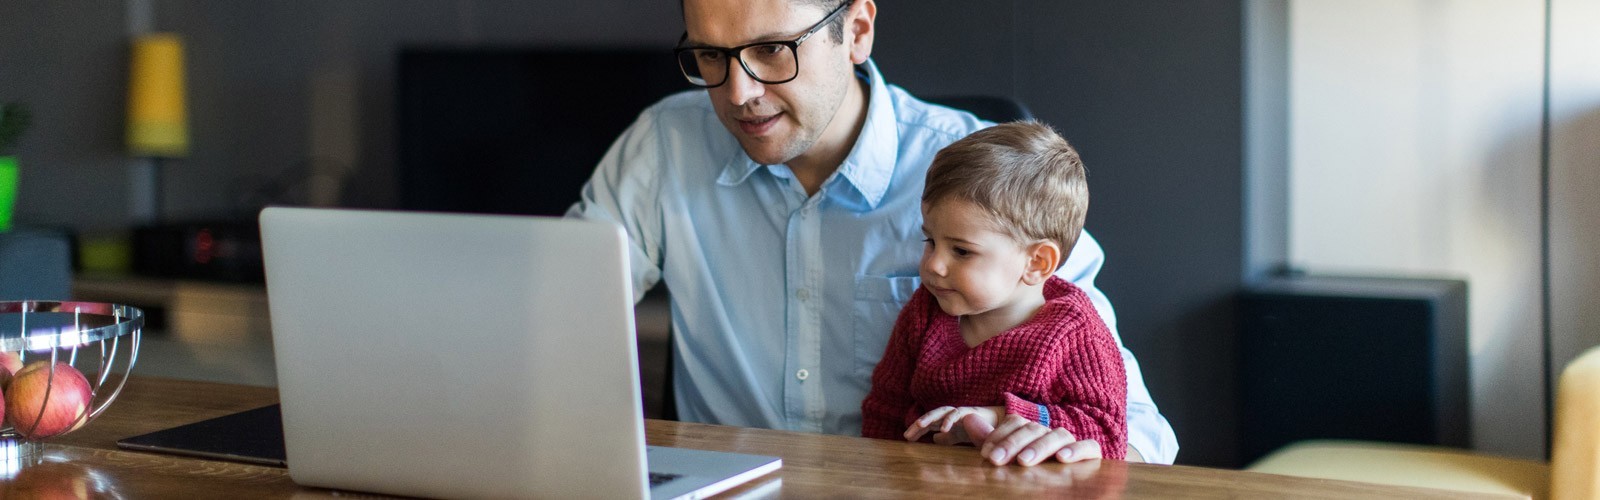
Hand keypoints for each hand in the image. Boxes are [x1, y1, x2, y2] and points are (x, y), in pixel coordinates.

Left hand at [904, 406, 1000, 443]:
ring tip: (920, 425)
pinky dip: (949, 420)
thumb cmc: (973, 428)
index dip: (917, 430)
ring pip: (940, 412)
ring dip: (929, 417)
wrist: (993, 423)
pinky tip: (942, 429)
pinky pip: (956, 414)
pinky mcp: (967, 411)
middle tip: (907, 434)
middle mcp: (949, 415)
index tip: (907, 438)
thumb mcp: (957, 437)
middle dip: (918, 424)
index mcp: (944, 421)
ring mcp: (957, 412)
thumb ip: (945, 438)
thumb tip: (934, 439)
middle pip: (930, 417)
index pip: (927, 424)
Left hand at [979, 414, 1103, 465]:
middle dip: (1012, 444)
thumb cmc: (1029, 475)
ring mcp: (1070, 443)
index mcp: (1029, 432)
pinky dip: (1078, 449)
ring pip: (1058, 435)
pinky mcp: (1091, 455)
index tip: (986, 455)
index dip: (999, 435)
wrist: (1062, 492)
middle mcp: (1049, 434)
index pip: (1015, 423)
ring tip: (1024, 462)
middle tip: (996, 460)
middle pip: (1033, 429)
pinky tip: (1063, 458)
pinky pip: (1089, 446)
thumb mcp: (1007, 458)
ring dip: (1040, 446)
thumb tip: (968, 419)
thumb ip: (989, 441)